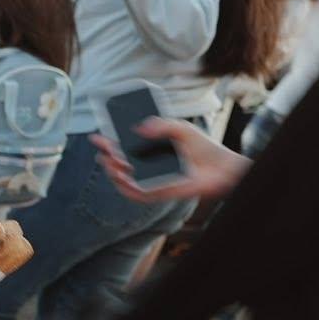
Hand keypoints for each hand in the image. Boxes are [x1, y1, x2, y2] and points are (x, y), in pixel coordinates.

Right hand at [93, 119, 248, 203]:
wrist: (221, 167)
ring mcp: (151, 178)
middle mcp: (147, 163)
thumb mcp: (181, 128)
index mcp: (149, 147)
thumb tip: (139, 129)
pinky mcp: (159, 192)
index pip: (122, 145)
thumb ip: (162, 125)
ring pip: (124, 179)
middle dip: (107, 156)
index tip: (97, 137)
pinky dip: (127, 189)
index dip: (107, 141)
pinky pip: (138, 194)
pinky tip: (122, 179)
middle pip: (119, 162)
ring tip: (111, 164)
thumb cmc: (203, 147)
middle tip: (104, 149)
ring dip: (113, 172)